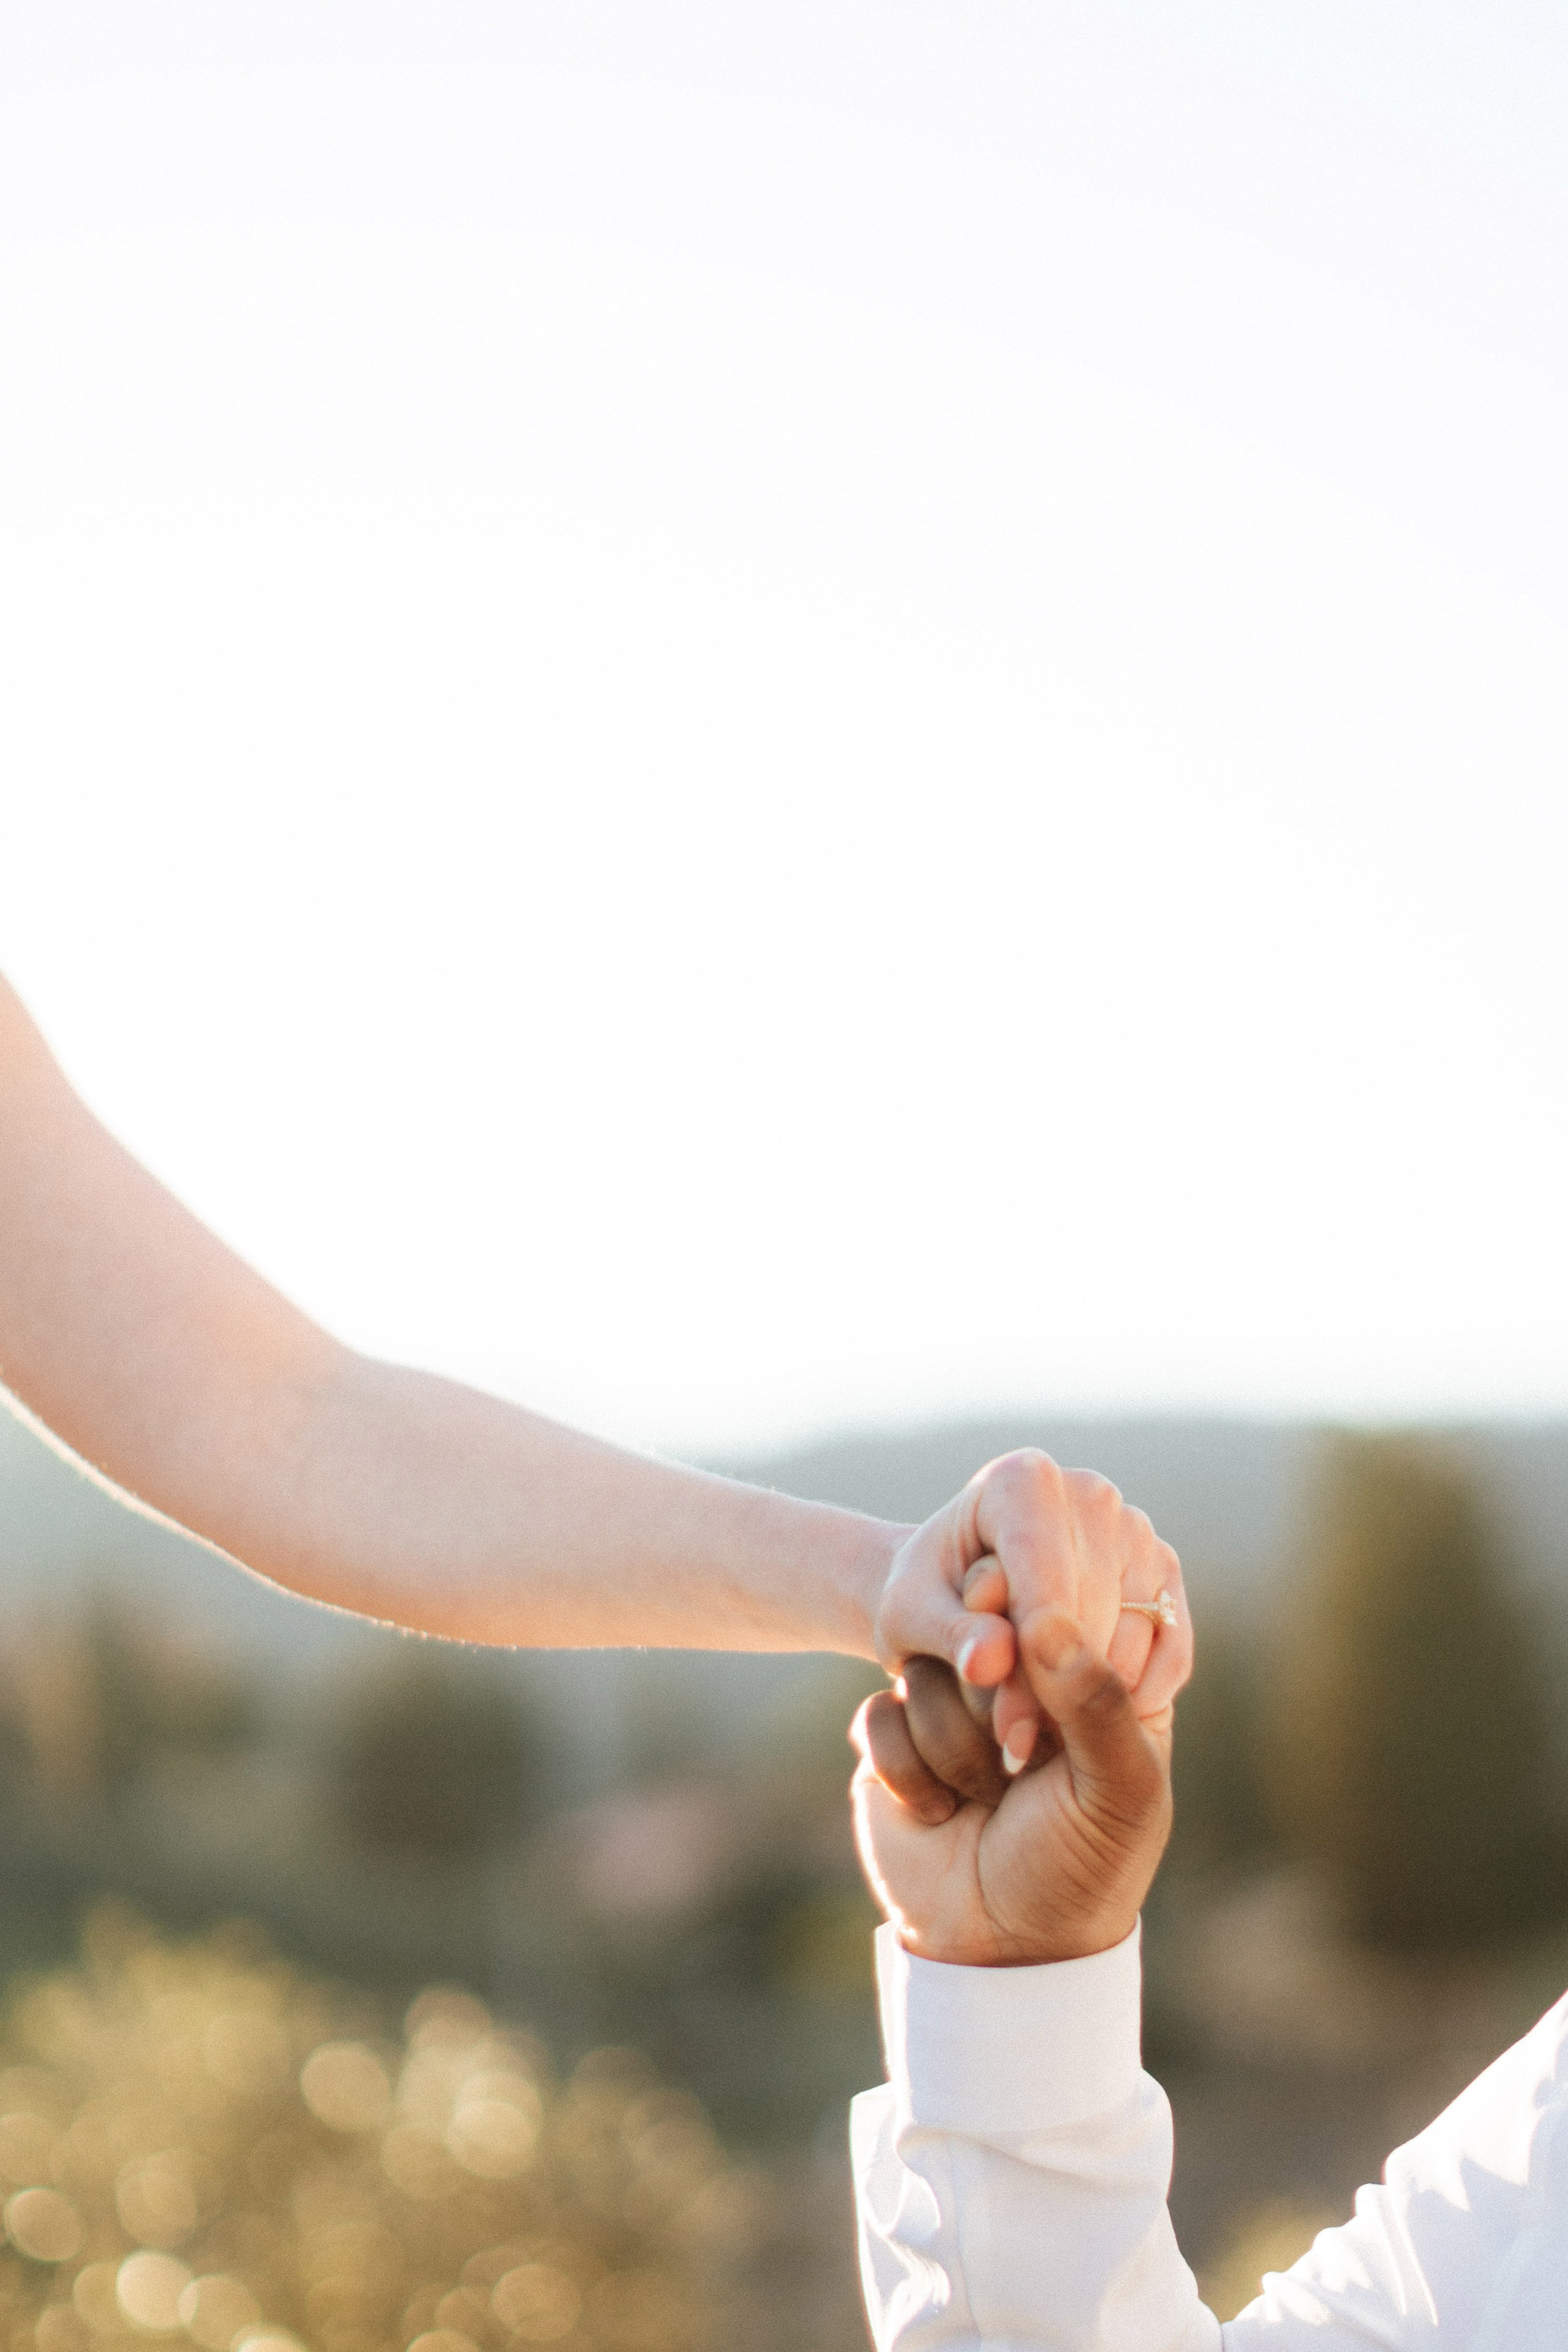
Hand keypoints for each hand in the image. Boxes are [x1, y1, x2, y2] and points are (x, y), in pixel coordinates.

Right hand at [850, 1613, 1172, 1964]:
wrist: (1002, 1952)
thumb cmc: (1081, 1869)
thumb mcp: (1118, 1791)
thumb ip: (1097, 1701)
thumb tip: (1045, 1618)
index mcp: (1085, 1675)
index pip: (1052, 1601)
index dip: (1033, 1617)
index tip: (1023, 1648)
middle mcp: (1014, 1680)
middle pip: (976, 1624)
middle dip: (989, 1696)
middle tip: (1014, 1757)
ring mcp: (950, 1706)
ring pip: (922, 1670)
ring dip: (952, 1748)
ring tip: (985, 1799)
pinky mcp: (894, 1740)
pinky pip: (879, 1715)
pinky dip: (907, 1772)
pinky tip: (938, 1813)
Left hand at [872, 1449, 1191, 1765]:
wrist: (952, 1594)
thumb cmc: (924, 1600)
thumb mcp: (911, 1620)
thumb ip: (951, 1636)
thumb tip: (990, 1661)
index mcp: (1022, 1480)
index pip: (1042, 1572)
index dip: (1031, 1657)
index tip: (1006, 1731)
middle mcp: (1088, 1492)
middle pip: (1093, 1602)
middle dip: (1058, 1685)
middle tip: (1014, 1749)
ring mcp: (1135, 1528)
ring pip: (1136, 1629)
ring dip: (1094, 1695)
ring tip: (1041, 1737)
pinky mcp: (1163, 1570)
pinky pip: (1171, 1645)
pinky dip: (1137, 1693)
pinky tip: (1087, 1723)